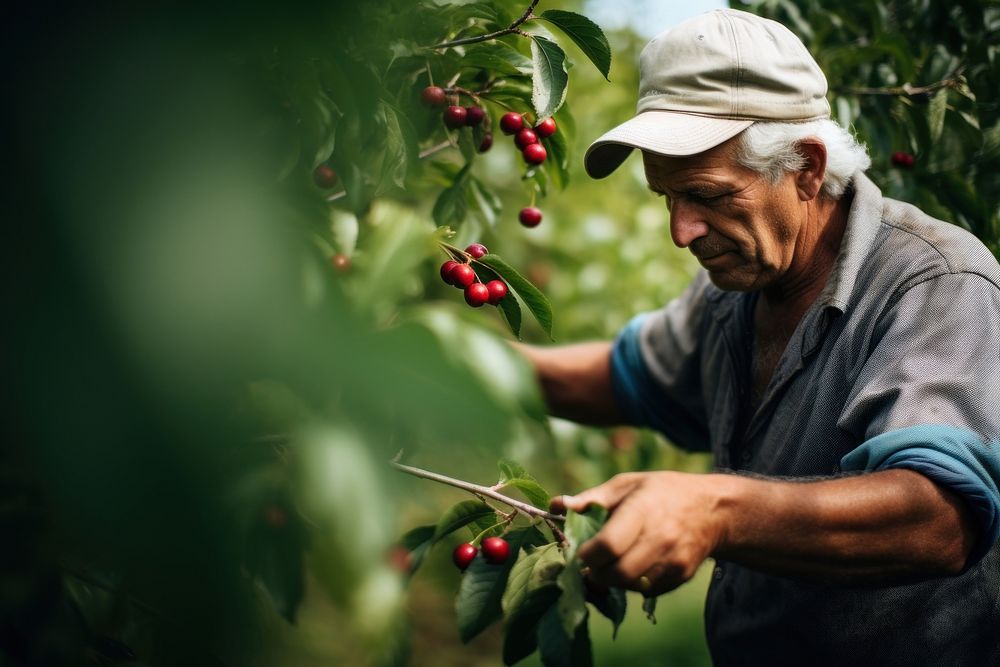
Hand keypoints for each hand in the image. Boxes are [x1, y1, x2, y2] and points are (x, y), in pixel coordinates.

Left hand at [551, 471, 729, 594]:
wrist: (713, 510)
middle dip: (596, 572)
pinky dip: (632, 583)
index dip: (587, 554)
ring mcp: (673, 560)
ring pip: (629, 586)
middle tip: (591, 562)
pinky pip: (646, 590)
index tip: (581, 550)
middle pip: (617, 573)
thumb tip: (556, 506)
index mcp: (643, 510)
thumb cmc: (661, 492)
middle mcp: (661, 538)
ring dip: (613, 579)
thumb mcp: (626, 485)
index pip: (608, 546)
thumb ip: (591, 499)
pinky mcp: (681, 576)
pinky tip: (634, 564)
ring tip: (612, 561)